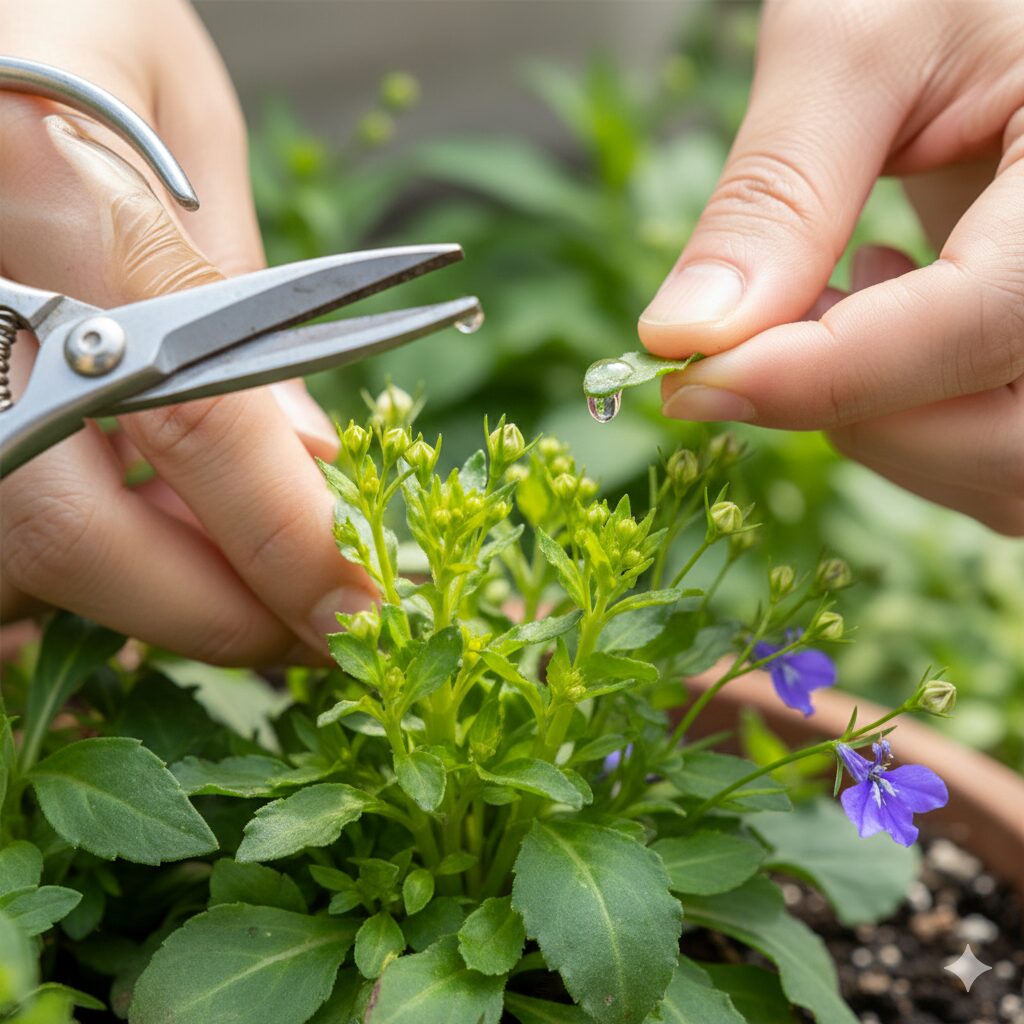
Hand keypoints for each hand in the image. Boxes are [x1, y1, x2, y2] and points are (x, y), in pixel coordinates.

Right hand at [0, 0, 373, 662]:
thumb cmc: (58, 12)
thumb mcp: (177, 116)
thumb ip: (242, 293)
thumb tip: (310, 459)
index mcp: (53, 209)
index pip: (206, 424)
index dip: (296, 544)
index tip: (367, 614)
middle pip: (91, 544)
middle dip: (225, 611)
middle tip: (322, 626)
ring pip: (27, 571)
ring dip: (150, 599)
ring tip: (246, 583)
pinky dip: (75, 572)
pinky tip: (144, 540)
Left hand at [640, 0, 1023, 534]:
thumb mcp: (858, 40)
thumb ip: (777, 193)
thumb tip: (682, 337)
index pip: (985, 323)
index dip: (827, 374)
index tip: (691, 379)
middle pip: (1006, 443)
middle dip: (857, 414)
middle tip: (758, 334)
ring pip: (996, 467)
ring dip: (877, 420)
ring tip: (836, 288)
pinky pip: (987, 445)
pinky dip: (903, 413)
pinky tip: (880, 302)